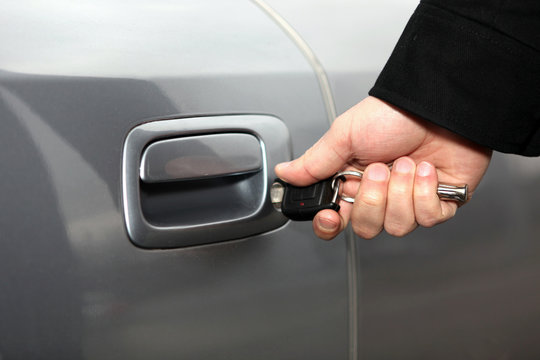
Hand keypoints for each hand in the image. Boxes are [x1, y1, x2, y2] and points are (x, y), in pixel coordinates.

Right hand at [275, 96, 491, 239]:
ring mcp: (409, 200)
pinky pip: (428, 218)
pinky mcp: (439, 203)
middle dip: (373, 199)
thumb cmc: (394, 115)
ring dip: (401, 191)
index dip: (330, 224)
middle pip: (365, 227)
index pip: (335, 218)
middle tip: (379, 169)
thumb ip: (314, 162)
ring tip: (406, 163)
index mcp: (352, 180)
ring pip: (397, 226)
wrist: (438, 104)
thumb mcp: (345, 135)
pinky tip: (428, 171)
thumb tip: (285, 173)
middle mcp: (379, 194)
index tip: (331, 217)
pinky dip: (427, 193)